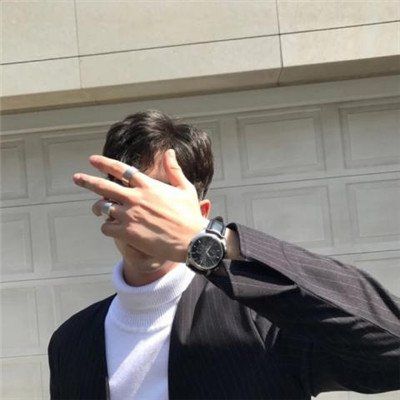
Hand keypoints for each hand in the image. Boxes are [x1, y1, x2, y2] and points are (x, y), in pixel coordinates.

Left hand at [73, 149, 208, 261]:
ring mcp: (129, 215)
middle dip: (87, 181)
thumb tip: (170, 151)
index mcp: (148, 185)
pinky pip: (106, 228)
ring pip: (102, 208)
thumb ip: (174, 169)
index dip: (104, 163)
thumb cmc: (189, 215)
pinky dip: (107, 227)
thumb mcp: (184, 188)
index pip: (121, 170)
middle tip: (76, 178)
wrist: (192, 241)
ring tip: (97, 210)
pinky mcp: (127, 233)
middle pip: (103, 186)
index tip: (92, 160)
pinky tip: (111, 228)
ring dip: (98, 208)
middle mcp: (135, 197)